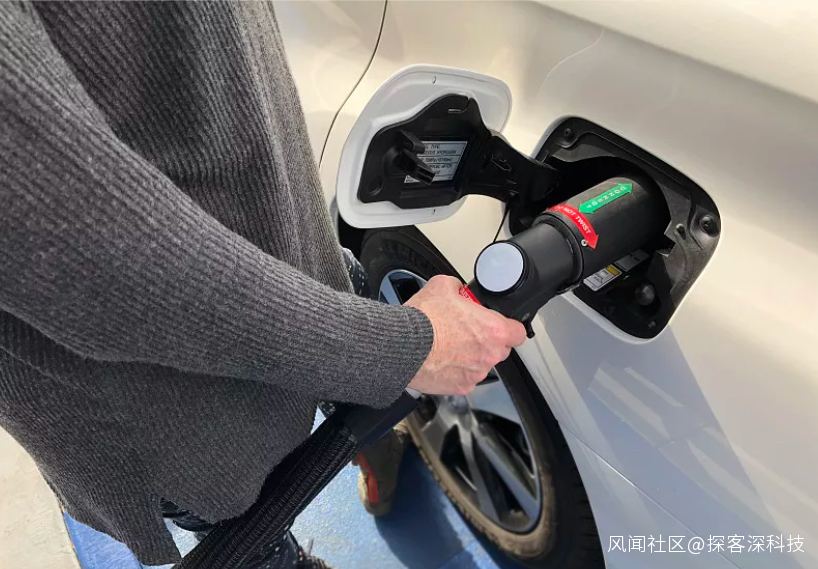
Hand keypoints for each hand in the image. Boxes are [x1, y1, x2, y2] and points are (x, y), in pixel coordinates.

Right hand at [406, 275, 526, 394]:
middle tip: (466, 332)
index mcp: (493, 330)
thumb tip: (458, 290)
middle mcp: (489, 355)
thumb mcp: (443, 285)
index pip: (518, 333)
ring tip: (448, 346)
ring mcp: (476, 374)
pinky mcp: (460, 387)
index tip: (500, 325)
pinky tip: (441, 359)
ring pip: (481, 365)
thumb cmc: (423, 319)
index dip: (509, 327)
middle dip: (486, 341)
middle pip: (500, 349)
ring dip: (471, 357)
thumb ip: (459, 288)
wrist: (401, 345)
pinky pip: (465, 378)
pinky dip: (456, 371)